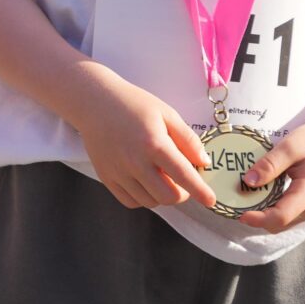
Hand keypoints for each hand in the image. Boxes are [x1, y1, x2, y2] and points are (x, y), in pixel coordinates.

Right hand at [67, 70, 217, 210]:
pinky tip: (144, 181)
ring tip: (160, 176)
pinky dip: (143, 197)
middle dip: (181, 193)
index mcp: (153, 143)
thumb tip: (204, 162)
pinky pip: (131, 201)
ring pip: (150, 202)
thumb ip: (187, 139)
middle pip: (168, 197)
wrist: (93, 101)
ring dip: (162, 194)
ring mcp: (118, 171)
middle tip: (181, 180)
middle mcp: (135, 161)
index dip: (200, 191)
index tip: (211, 200)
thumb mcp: (166, 113)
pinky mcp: (106, 177)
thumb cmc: (132, 104)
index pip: (184, 176)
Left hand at [233, 112, 304, 232]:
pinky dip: (269, 208)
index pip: (280, 217)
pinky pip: (285, 212)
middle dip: (256, 218)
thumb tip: (248, 181)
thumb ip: (269, 165)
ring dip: (262, 213)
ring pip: (281, 221)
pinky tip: (257, 193)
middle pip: (278, 224)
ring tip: (242, 197)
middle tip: (234, 203)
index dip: (257, 219)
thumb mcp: (290, 147)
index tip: (238, 213)